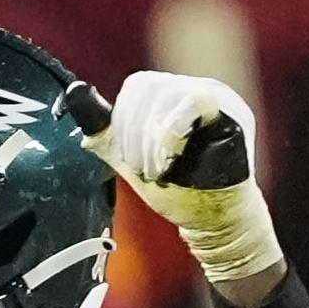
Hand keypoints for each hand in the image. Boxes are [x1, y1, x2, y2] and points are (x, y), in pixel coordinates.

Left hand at [84, 71, 282, 287]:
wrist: (214, 221)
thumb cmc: (180, 191)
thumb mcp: (133, 162)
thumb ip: (108, 137)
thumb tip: (77, 103)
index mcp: (175, 98)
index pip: (138, 86)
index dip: (122, 118)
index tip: (124, 156)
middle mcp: (197, 89)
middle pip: (148, 85)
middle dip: (131, 131)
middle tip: (137, 168)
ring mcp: (217, 98)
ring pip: (166, 93)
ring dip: (149, 139)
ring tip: (154, 171)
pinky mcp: (231, 113)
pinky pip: (193, 102)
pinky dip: (170, 135)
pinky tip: (169, 163)